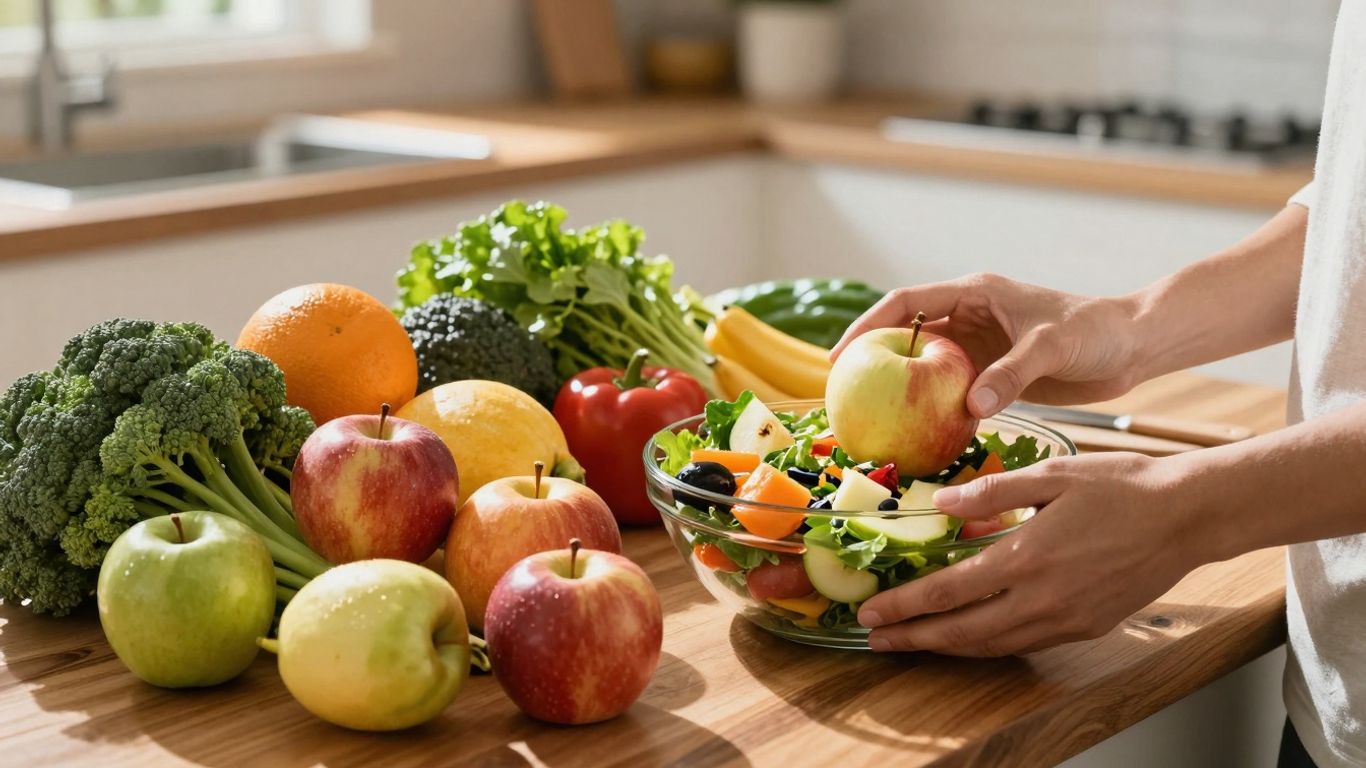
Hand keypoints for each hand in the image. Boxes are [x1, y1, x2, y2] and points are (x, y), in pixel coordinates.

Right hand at [832, 274, 1145, 416]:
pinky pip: (953, 395)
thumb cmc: (1097, 331)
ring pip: (927, 370)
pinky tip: (922, 439)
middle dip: (874, 363)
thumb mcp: (1052, 345)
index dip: (868, 327)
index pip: (906, 305)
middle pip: (907, 338)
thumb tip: (970, 405)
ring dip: (903, 393)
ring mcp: (980, 350)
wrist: (1134, 347)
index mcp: (974, 294)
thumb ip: (1012, 373)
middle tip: (846, 396)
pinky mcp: (994, 377)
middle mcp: (970, 319)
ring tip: (873, 422)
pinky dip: (936, 414)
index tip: (841, 357)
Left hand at [857, 452, 1203, 655]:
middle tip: (875, 640)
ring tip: (912, 642)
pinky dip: (987, 644)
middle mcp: (1043, 599)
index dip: (904, 605)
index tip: (870, 611)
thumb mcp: (1052, 474)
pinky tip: (969, 636)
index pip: (948, 592)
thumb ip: (992, 493)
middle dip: (913, 638)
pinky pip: (1023, 644)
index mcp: (1027, 557)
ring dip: (946, 647)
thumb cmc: (1121, 487)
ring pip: (992, 645)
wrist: (1188, 516)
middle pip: (962, 632)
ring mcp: (1066, 620)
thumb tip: (940, 503)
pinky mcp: (1086, 627)